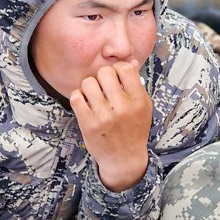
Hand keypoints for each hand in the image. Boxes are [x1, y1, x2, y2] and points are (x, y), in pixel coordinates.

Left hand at [70, 60, 152, 191]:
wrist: (124, 159)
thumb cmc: (134, 130)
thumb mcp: (143, 108)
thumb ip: (136, 85)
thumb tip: (129, 61)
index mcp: (138, 101)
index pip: (125, 69)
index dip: (118, 69)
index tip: (116, 78)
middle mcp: (122, 108)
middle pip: (104, 72)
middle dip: (102, 77)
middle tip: (103, 87)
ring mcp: (104, 117)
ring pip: (88, 83)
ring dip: (89, 87)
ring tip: (93, 96)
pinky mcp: (88, 125)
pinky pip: (76, 97)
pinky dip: (79, 98)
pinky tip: (85, 104)